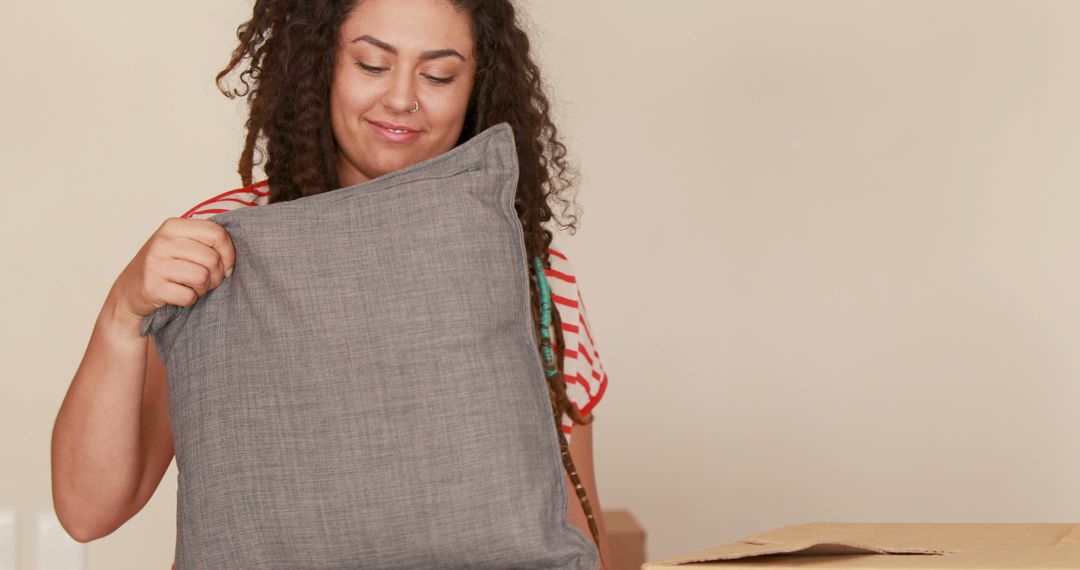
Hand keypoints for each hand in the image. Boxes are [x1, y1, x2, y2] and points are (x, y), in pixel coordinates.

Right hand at [107, 217, 235, 329]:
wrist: (130, 291)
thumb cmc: (164, 266)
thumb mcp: (181, 243)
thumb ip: (206, 240)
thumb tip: (238, 251)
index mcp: (173, 226)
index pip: (217, 233)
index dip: (229, 253)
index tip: (227, 264)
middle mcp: (163, 241)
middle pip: (213, 259)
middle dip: (217, 275)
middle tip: (207, 280)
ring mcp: (155, 263)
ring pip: (203, 278)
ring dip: (203, 288)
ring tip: (192, 286)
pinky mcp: (153, 286)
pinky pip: (189, 296)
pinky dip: (189, 299)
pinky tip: (179, 294)